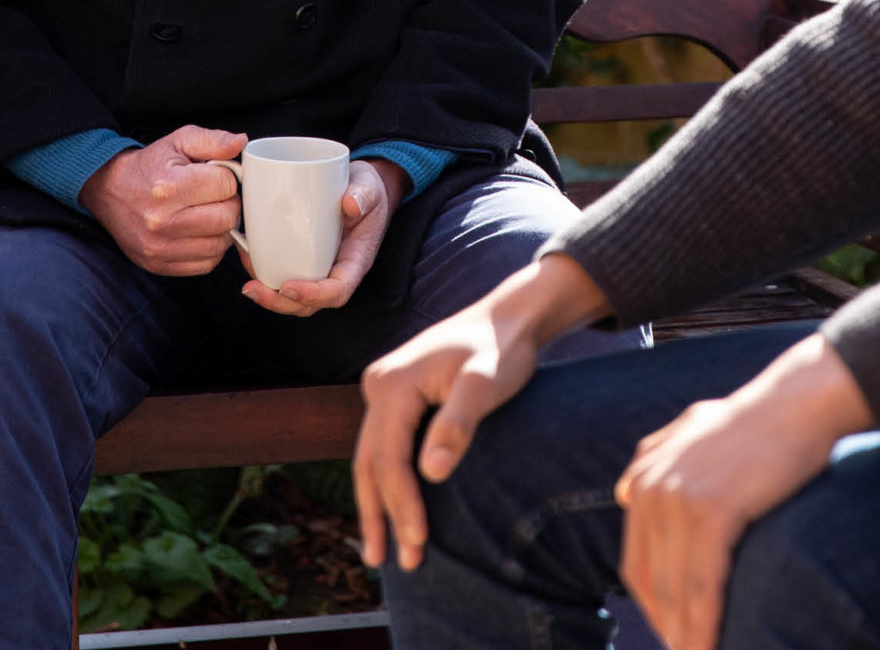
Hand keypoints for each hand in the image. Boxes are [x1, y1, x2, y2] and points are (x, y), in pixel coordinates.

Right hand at [81, 124, 245, 275]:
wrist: (110, 190)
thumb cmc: (150, 166)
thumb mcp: (179, 141)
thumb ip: (213, 140)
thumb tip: (240, 143)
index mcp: (169, 186)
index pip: (226, 185)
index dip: (228, 179)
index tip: (216, 177)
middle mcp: (162, 220)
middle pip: (227, 218)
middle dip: (229, 204)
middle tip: (215, 196)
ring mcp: (159, 247)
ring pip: (220, 245)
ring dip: (222, 229)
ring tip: (207, 213)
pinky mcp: (159, 264)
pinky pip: (205, 265)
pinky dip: (210, 249)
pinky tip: (199, 232)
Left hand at [242, 158, 408, 316]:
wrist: (360, 187)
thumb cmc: (367, 191)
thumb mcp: (370, 187)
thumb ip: (364, 194)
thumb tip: (350, 204)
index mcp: (355, 261)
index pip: (338, 291)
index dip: (313, 296)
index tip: (288, 287)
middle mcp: (335, 271)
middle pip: (309, 304)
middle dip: (279, 302)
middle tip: (252, 288)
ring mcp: (318, 266)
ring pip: (293, 296)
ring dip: (267, 293)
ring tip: (246, 280)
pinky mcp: (302, 257)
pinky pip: (284, 273)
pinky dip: (263, 270)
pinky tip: (246, 254)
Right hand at [354, 252, 611, 571]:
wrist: (509, 317)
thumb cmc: (502, 348)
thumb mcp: (487, 382)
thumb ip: (458, 424)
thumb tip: (432, 473)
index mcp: (393, 383)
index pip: (388, 457)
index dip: (401, 503)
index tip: (419, 542)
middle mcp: (379, 384)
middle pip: (370, 462)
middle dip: (381, 515)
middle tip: (394, 562)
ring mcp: (384, 389)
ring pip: (372, 457)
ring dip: (379, 504)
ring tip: (382, 552)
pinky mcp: (396, 397)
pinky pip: (385, 447)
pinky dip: (388, 482)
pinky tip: (393, 510)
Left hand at [616, 334, 874, 649]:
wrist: (796, 404)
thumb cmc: (753, 423)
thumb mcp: (689, 429)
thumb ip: (652, 457)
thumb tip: (622, 492)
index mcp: (643, 477)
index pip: (636, 562)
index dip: (653, 606)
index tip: (672, 632)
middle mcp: (651, 488)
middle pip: (652, 581)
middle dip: (668, 626)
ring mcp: (678, 500)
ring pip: (677, 590)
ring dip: (686, 635)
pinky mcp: (711, 511)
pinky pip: (704, 584)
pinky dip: (706, 624)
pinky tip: (711, 647)